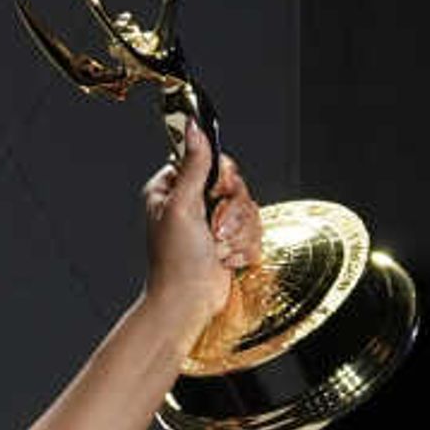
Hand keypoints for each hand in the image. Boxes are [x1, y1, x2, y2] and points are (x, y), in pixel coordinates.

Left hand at [142, 115, 260, 321]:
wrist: (187, 303)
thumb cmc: (175, 261)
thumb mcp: (181, 205)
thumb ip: (193, 165)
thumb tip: (194, 126)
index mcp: (174, 187)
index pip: (214, 161)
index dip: (223, 177)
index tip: (218, 193)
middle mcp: (195, 201)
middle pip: (238, 185)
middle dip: (232, 213)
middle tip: (215, 231)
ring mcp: (215, 222)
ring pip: (250, 210)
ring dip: (237, 235)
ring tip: (218, 250)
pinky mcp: (231, 242)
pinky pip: (255, 233)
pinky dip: (242, 250)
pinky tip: (224, 261)